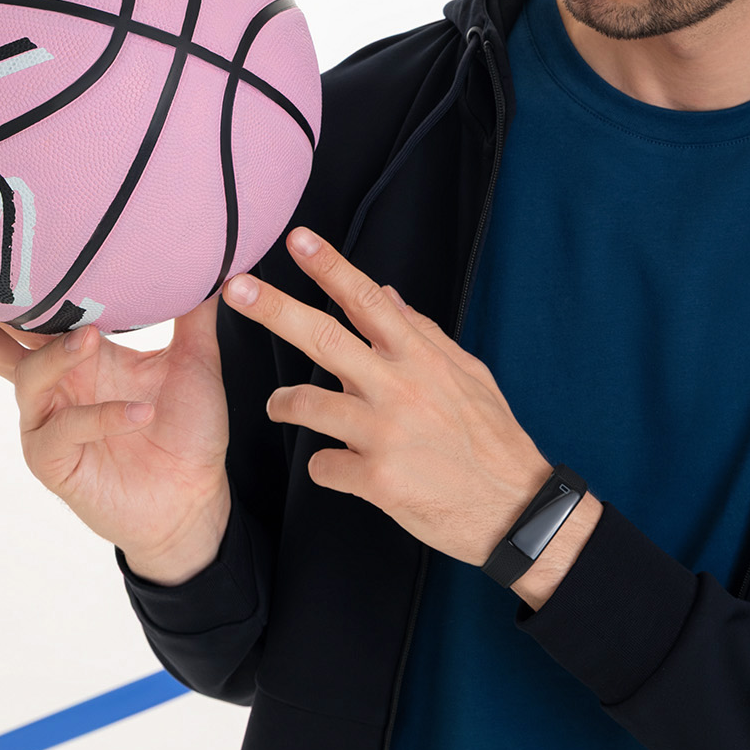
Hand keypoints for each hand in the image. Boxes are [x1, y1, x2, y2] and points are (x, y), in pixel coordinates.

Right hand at [0, 287, 230, 564]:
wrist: (196, 496)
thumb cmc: (188, 429)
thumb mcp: (196, 362)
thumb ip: (194, 314)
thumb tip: (214, 258)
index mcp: (80, 354)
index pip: (35, 313)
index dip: (7, 285)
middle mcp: (55, 384)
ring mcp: (49, 422)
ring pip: (30, 379)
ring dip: (57, 356)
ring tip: (90, 338)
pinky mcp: (54, 460)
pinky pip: (65, 431)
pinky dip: (102, 417)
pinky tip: (142, 413)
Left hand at [221, 228, 554, 567]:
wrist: (515, 509)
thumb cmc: (492, 438)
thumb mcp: (468, 374)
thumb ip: (424, 334)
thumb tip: (388, 294)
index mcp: (422, 359)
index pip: (369, 302)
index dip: (331, 267)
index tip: (298, 240)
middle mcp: (400, 389)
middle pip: (324, 338)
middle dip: (274, 309)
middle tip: (235, 288)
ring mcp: (386, 434)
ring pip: (306, 404)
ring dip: (284, 403)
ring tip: (280, 405)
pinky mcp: (376, 479)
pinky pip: (323, 465)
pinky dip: (327, 465)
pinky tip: (343, 467)